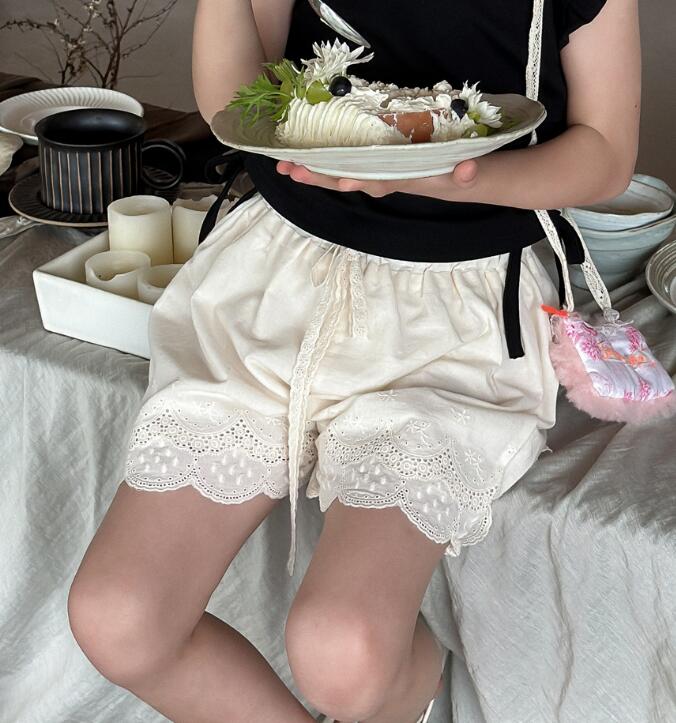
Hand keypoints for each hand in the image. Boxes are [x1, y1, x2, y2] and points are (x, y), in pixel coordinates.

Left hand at [275, 159, 479, 198]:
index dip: (362, 180)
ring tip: (286, 166)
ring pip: (341, 172)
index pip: (381, 181)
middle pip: (350, 179)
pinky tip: (302, 158)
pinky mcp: (373, 163)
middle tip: (292, 170)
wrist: (457, 179)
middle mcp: (385, 178)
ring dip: (314, 170)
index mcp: (405, 180)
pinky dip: (323, 161)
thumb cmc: (459, 175)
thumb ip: (467, 174)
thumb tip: (468, 170)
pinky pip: (344, 163)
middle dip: (321, 176)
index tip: (343, 179)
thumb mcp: (468, 175)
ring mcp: (377, 172)